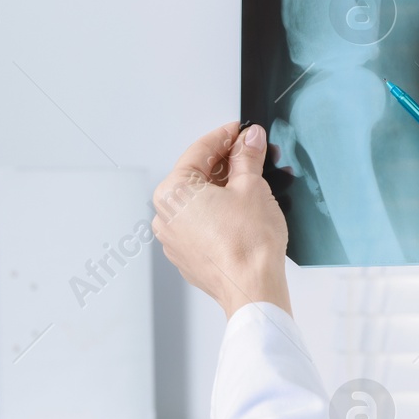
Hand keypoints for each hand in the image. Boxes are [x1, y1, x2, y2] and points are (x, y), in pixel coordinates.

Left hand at [153, 122, 291, 318]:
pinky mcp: (188, 256)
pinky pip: (201, 223)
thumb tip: (249, 140)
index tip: (240, 130)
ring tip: (251, 182)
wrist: (252, 288)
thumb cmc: (247, 245)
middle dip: (225, 163)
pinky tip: (242, 211)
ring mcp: (175, 238)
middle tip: (250, 153)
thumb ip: (247, 157)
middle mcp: (166, 215)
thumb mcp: (252, 187)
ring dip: (222, 188)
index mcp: (173, 192)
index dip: (224, 136)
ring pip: (199, 201)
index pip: (200, 151)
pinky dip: (218, 212)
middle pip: (197, 175)